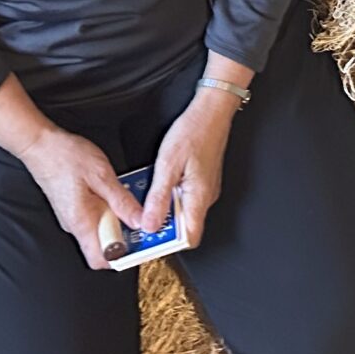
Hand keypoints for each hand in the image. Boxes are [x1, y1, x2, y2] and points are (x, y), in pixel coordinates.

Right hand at [17, 127, 144, 271]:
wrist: (40, 145)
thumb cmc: (66, 157)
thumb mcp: (101, 175)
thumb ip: (121, 200)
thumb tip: (139, 221)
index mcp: (82, 223)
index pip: (103, 259)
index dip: (124, 255)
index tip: (142, 240)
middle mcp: (75, 226)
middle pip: (103, 248)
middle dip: (124, 236)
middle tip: (139, 217)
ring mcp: (73, 218)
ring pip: (99, 232)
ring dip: (116, 221)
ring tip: (129, 201)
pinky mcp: (73, 209)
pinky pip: (93, 218)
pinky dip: (107, 210)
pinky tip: (114, 193)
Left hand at [139, 87, 237, 247]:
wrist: (212, 110)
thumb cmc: (193, 131)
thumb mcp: (167, 164)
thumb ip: (158, 197)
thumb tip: (149, 224)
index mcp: (199, 197)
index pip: (190, 238)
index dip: (170, 243)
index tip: (150, 240)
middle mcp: (206, 197)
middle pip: (185, 226)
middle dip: (163, 224)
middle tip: (143, 215)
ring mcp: (206, 189)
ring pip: (184, 210)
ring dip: (165, 208)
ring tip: (147, 196)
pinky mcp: (202, 180)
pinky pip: (186, 197)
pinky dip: (171, 195)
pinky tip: (159, 183)